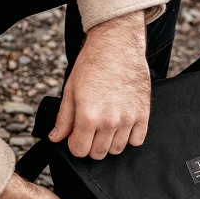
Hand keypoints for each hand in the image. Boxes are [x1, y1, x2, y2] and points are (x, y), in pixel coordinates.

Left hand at [48, 11, 149, 159]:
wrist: (118, 45)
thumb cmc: (92, 64)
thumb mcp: (71, 90)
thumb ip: (64, 118)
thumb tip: (55, 138)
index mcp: (88, 116)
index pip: (79, 151)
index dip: (74, 144)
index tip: (76, 135)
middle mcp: (109, 121)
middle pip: (98, 153)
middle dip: (90, 145)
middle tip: (90, 130)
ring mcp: (128, 119)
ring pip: (117, 149)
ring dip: (109, 142)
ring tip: (106, 125)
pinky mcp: (143, 114)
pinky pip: (137, 141)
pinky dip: (129, 137)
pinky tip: (122, 125)